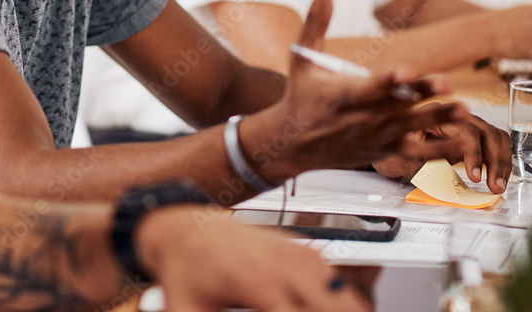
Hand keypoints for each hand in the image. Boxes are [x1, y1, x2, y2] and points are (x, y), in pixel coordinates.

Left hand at [137, 205, 371, 311]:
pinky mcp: (306, 252)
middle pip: (338, 308)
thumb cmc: (186, 270)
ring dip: (346, 311)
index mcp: (260, 284)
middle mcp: (286, 265)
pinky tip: (330, 310)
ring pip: (349, 297)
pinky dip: (345, 303)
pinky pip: (342, 285)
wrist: (182, 228)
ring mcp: (300, 255)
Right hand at [245, 0, 472, 181]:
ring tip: (464, 109)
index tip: (404, 72)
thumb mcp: (302, 56)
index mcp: (341, 94)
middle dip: (422, 94)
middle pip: (396, 105)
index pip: (367, 87)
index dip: (386, 80)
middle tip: (447, 84)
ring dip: (439, 119)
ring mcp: (374, 136)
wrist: (293, 144)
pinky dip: (441, 149)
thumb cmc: (299, 95)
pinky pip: (416, 153)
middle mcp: (360, 117)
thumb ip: (316, 18)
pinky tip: (463, 139)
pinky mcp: (384, 151)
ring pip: (411, 128)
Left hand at [372, 113, 511, 192]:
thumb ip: (416, 164)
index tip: (473, 176)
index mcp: (432, 113)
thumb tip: (440, 178)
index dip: (472, 153)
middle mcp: (452, 114)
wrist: (377, 136)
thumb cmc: (386, 144)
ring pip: (494, 135)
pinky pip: (493, 143)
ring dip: (501, 161)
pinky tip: (498, 178)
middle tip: (493, 186)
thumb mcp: (396, 155)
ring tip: (497, 186)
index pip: (464, 128)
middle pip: (485, 130)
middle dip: (494, 159)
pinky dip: (500, 160)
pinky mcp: (471, 135)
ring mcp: (464, 122)